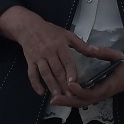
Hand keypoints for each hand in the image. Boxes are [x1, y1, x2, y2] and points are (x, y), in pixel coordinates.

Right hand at [0, 8, 118, 96]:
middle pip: (56, 70)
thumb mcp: (67, 34)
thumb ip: (81, 45)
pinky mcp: (30, 61)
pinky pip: (32, 74)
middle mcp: (49, 52)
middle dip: (62, 84)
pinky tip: (41, 93)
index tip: (75, 83)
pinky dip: (35, 84)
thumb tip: (96, 50)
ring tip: (57, 96)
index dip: (71, 72)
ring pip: (45, 73)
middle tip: (69, 96)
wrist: (28, 26)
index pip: (67, 61)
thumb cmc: (50, 31)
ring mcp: (38, 57)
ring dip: (51, 85)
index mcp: (60, 45)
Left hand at [49, 52, 123, 107]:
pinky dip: (71, 100)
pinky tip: (61, 97)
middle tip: (54, 99)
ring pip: (81, 103)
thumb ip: (104, 53)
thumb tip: (90, 48)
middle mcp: (101, 95)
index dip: (79, 91)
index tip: (70, 84)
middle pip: (83, 102)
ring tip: (53, 100)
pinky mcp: (95, 95)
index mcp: (107, 86)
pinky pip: (82, 100)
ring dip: (68, 102)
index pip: (91, 93)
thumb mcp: (116, 56)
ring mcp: (97, 96)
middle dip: (68, 102)